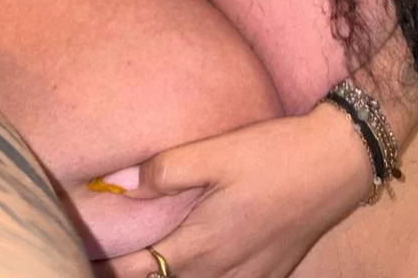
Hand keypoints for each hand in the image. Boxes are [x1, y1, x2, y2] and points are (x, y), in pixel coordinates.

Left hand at [92, 107, 371, 277]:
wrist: (337, 163)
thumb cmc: (274, 153)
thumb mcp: (217, 151)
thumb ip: (167, 170)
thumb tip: (121, 186)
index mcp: (200, 245)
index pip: (136, 270)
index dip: (107, 265)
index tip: (80, 250)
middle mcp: (221, 271)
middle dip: (131, 275)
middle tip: (102, 258)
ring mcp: (249, 276)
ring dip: (166, 276)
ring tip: (142, 262)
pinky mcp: (270, 272)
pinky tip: (195, 264)